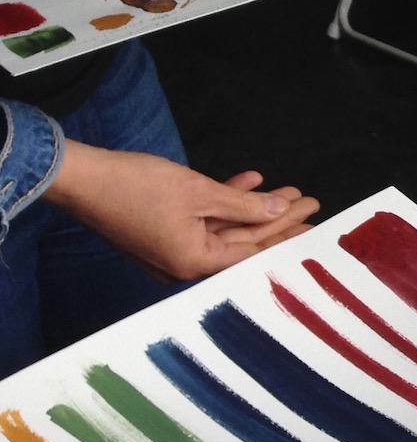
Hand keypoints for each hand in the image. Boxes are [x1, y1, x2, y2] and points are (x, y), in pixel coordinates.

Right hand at [43, 143, 320, 281]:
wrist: (77, 177)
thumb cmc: (133, 186)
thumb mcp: (198, 191)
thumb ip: (244, 205)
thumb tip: (281, 210)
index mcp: (196, 263)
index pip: (255, 251)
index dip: (286, 232)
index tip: (313, 219)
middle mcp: (185, 264)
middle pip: (243, 241)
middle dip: (277, 219)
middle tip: (310, 204)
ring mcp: (172, 250)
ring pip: (225, 227)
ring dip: (254, 207)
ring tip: (288, 191)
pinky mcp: (162, 232)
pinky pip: (202, 219)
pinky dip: (224, 201)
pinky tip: (251, 181)